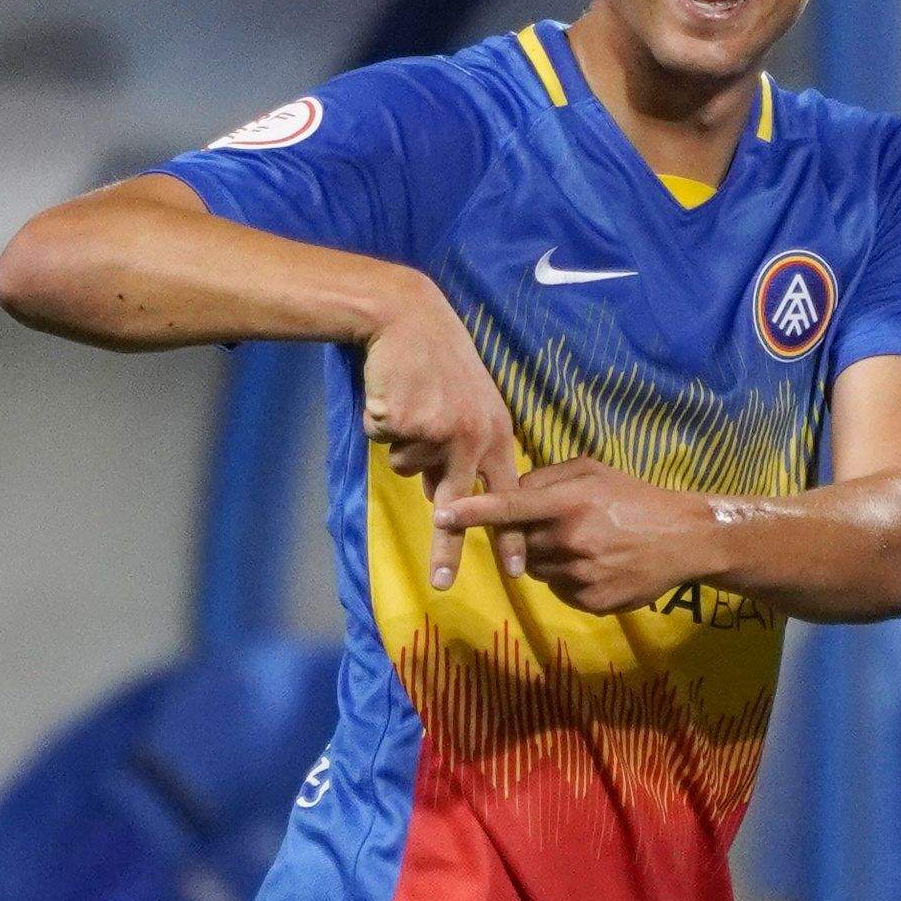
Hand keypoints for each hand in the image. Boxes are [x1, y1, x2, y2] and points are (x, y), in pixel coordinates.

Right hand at [362, 293, 520, 583]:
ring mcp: (442, 429)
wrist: (407, 316)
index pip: (508, 496)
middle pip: (460, 506)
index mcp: (496, 433)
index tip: (520, 572)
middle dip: (447, 548)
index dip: (510, 536)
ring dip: (399, 445)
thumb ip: (461, 451)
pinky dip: (381, 425)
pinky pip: (384, 444)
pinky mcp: (410, 420)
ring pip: (407, 468)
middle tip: (442, 584)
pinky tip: (392, 395)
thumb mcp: (465, 406)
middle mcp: (475, 435)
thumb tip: (441, 498)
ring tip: (408, 404)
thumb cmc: (435, 362)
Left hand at [433, 455, 719, 614]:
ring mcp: (581, 574)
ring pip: (536, 570)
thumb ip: (548, 478)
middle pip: (519, 544)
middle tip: (561, 526)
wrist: (684, 539)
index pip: (510, 506)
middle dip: (528, 536)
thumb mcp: (594, 471)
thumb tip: (511, 491)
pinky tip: (597, 565)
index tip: (441, 514)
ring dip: (548, 558)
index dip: (472, 511)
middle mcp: (570, 539)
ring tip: (586, 545)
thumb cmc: (634, 498)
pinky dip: (568, 579)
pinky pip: (558, 591)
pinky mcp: (590, 601)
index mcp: (569, 503)